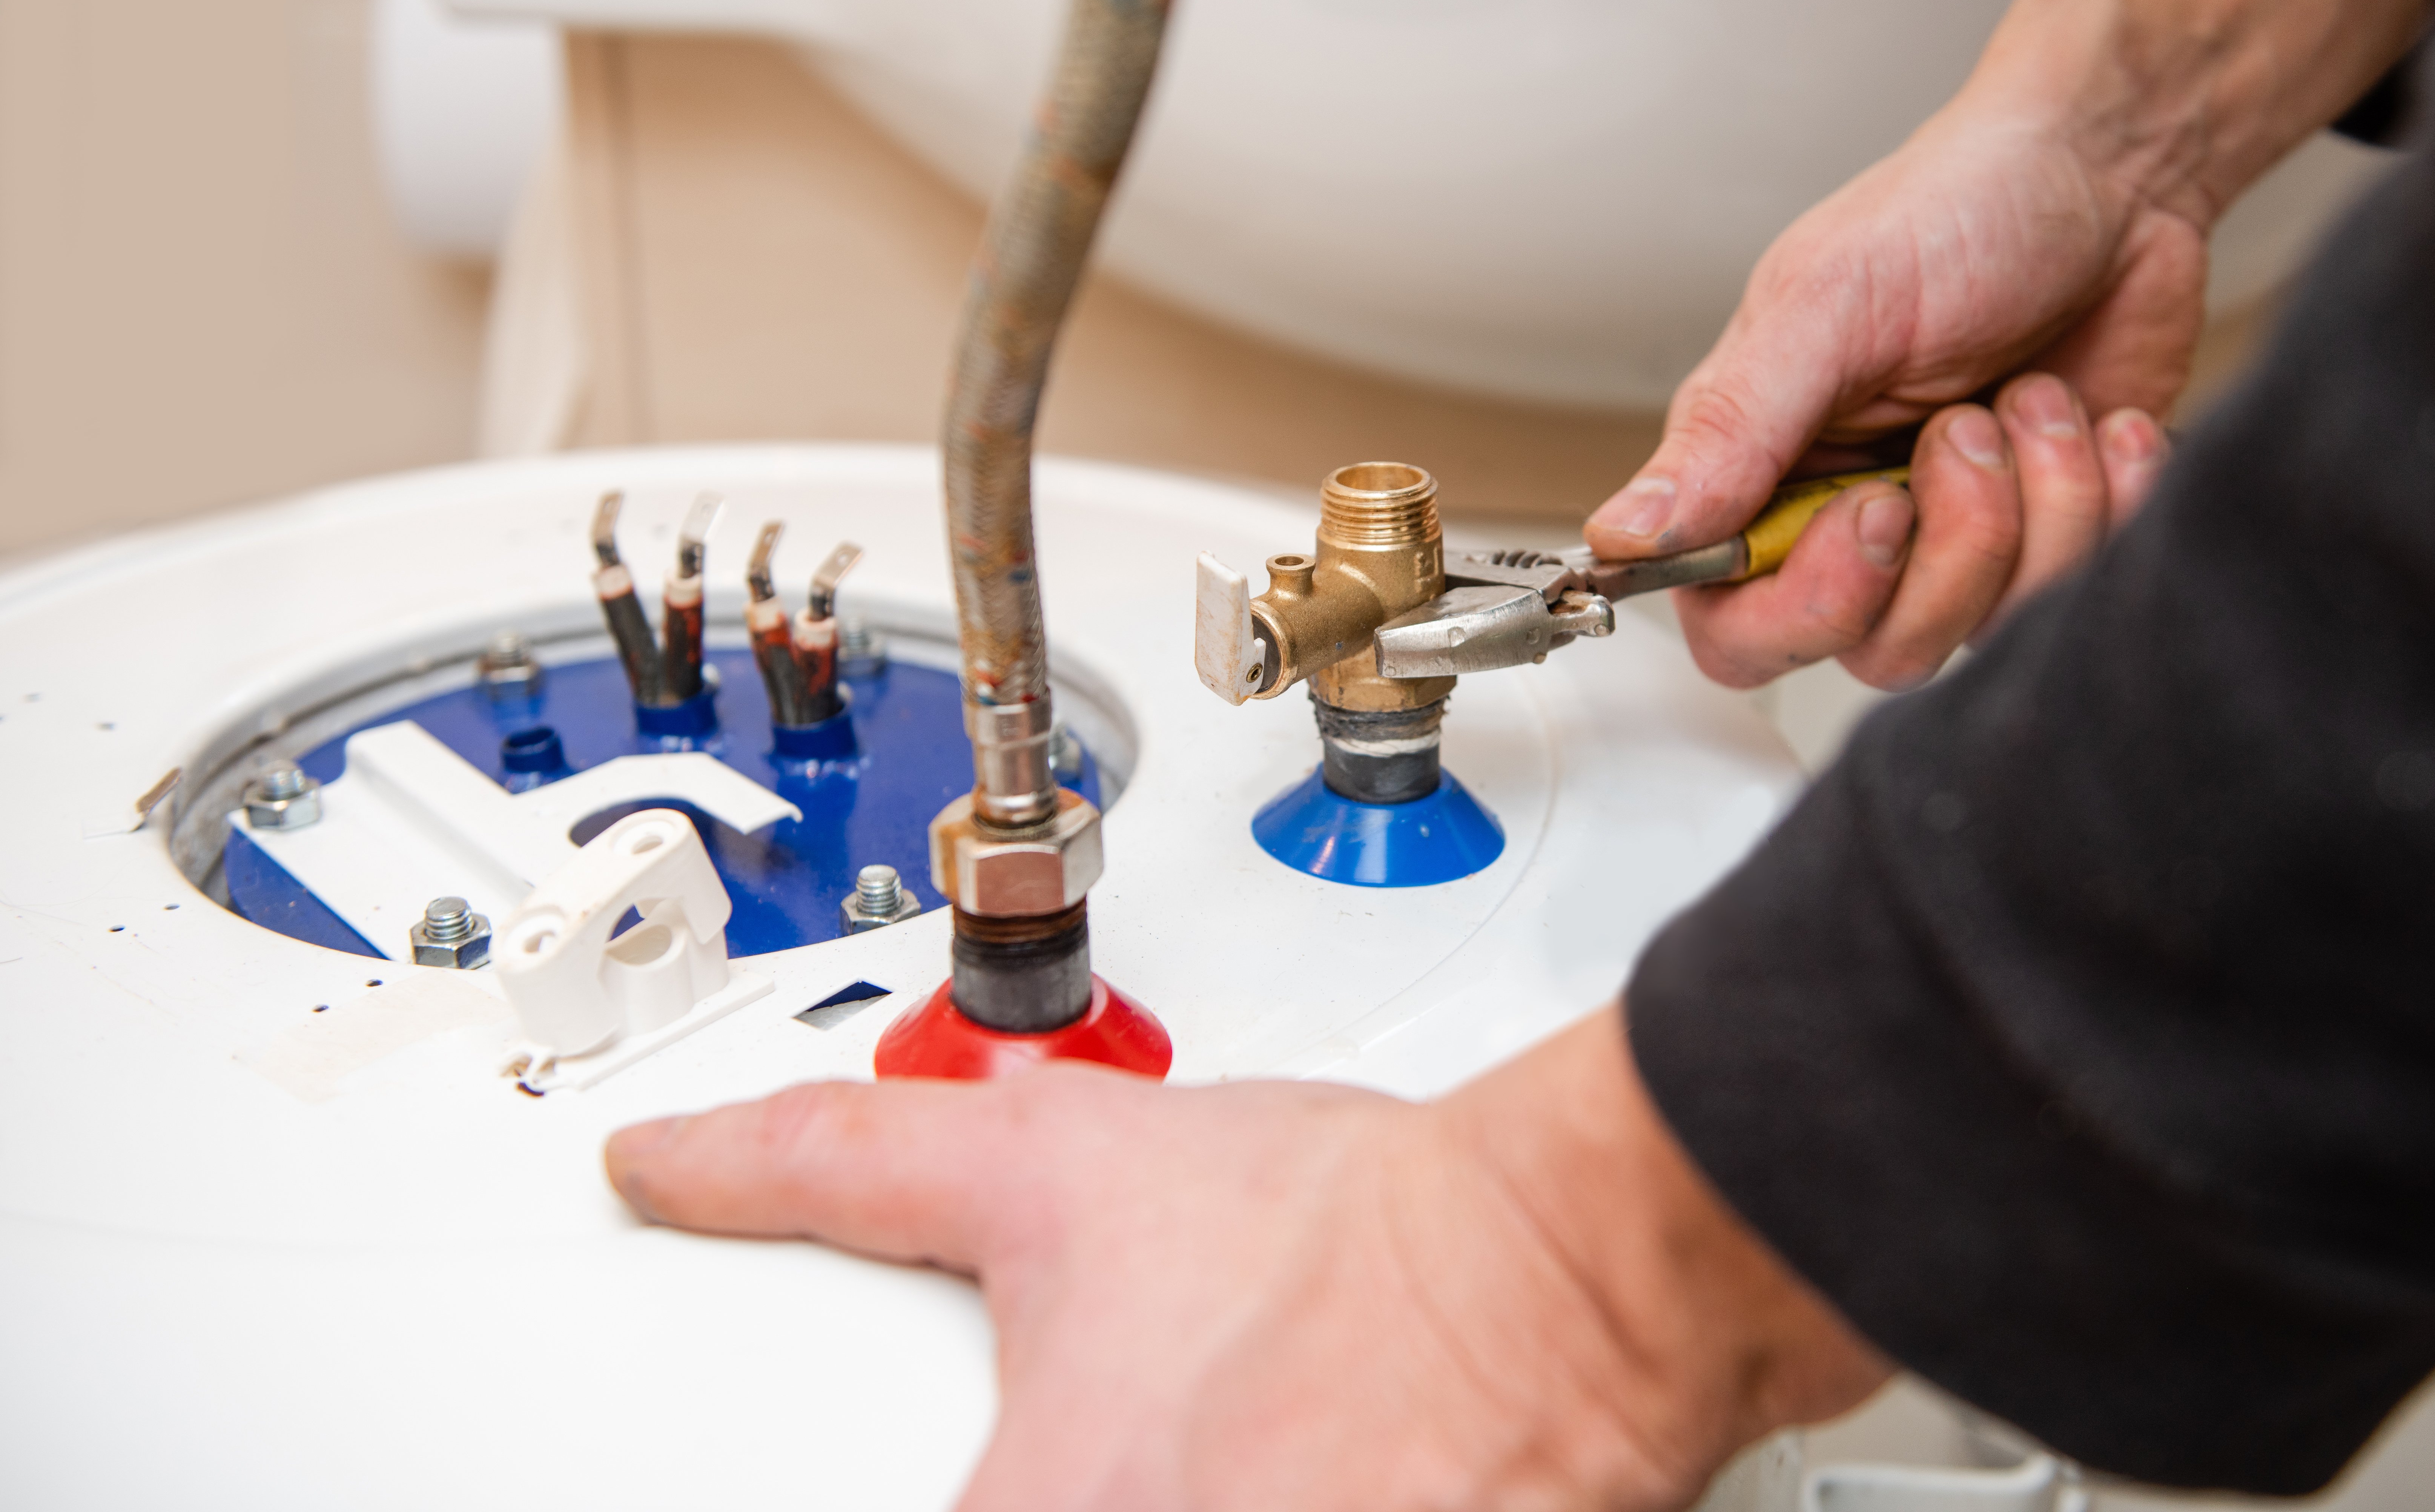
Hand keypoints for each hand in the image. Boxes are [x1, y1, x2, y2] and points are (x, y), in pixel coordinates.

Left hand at [606, 1011, 1888, 1511]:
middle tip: (1190, 1418)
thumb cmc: (1341, 1236)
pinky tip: (1315, 1459)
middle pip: (1047, 1510)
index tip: (1024, 1445)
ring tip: (1263, 1433)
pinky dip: (1287, 1488)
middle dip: (1105, 1461)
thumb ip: (835, 1165)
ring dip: (1203, 1474)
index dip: (983, 1470)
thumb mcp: (1046, 1165)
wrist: (1552, 1271)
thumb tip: (674, 1166)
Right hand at [1587, 0, 2429, 690]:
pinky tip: (2102, 423)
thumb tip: (1623, 533)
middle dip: (1951, 546)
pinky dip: (2108, 501)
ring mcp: (1958, 541)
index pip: (1740, 629)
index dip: (1811, 605)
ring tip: (2035, 400)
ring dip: (2037, 506)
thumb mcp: (1827, 305)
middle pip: (1876, 649)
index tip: (1877, 510)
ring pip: (1986, 628)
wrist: (2112, 175)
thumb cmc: (1958, 211)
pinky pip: (2078, 595)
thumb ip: (1726, 430)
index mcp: (1765, 473)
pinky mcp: (2053, 539)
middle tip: (1968, 424)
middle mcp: (1853, 523)